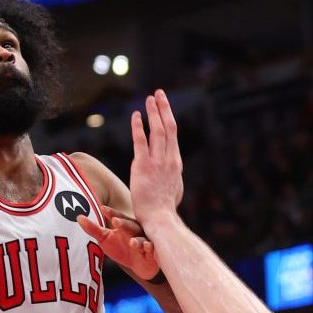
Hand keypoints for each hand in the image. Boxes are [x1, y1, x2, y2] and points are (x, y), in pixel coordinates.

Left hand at [77, 204, 157, 280]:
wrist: (138, 265)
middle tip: (115, 221)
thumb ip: (93, 228)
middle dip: (123, 223)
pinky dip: (149, 248)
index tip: (102, 208)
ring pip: (141, 239)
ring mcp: (144, 241)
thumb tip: (78, 217)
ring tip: (132, 242)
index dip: (110, 213)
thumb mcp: (105, 239)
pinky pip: (151, 250)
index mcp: (124, 225)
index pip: (117, 216)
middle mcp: (135, 230)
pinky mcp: (151, 253)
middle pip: (130, 225)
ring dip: (137, 240)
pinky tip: (147, 247)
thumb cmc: (121, 248)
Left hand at [130, 89, 183, 222]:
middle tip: (159, 94)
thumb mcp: (172, 191)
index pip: (173, 137)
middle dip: (164, 109)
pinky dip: (139, 126)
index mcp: (176, 164)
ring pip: (158, 130)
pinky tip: (136, 115)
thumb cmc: (164, 210)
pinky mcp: (143, 166)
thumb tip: (170, 174)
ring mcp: (157, 162)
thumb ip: (170, 178)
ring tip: (150, 98)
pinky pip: (141, 141)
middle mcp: (169, 159)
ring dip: (154, 112)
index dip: (168, 120)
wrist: (160, 219)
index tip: (164, 109)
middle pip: (169, 128)